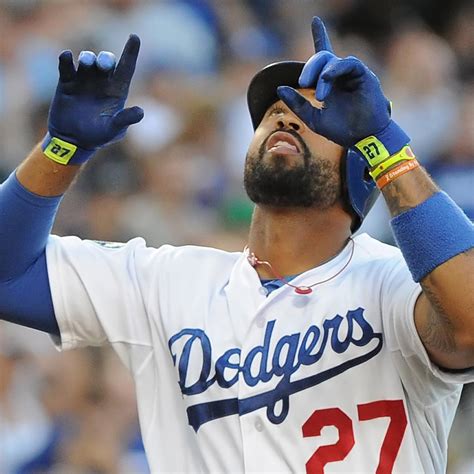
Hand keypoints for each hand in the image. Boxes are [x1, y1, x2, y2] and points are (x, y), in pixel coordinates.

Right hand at [45, 35, 143, 163]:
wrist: (73, 141)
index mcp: (117, 91)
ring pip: (87, 60)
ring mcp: (84, 80)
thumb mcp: (113, 129)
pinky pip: (66, 66)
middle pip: (107, 62)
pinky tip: (67, 57)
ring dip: (87, 58)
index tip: (134, 37)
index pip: (126, 68)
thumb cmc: (98, 136)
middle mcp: (102, 82)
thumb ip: (125, 120)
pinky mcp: (67, 82)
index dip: (131, 52)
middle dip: (106, 59)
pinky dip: (66, 59)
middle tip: (104, 64)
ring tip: (86, 63)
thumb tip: (140, 112)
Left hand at [277, 18, 395, 148]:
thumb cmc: (341, 129)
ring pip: (332, 60)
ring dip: (320, 75)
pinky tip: (326, 81)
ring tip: (319, 94)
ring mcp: (352, 74)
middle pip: (321, 58)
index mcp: (329, 82)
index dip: (320, 35)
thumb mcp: (313, 118)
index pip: (324, 54)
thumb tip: (280, 88)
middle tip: (302, 83)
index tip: (315, 20)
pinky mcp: (364, 75)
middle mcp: (340, 74)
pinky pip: (348, 63)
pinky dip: (334, 70)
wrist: (362, 139)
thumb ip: (297, 104)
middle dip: (309, 68)